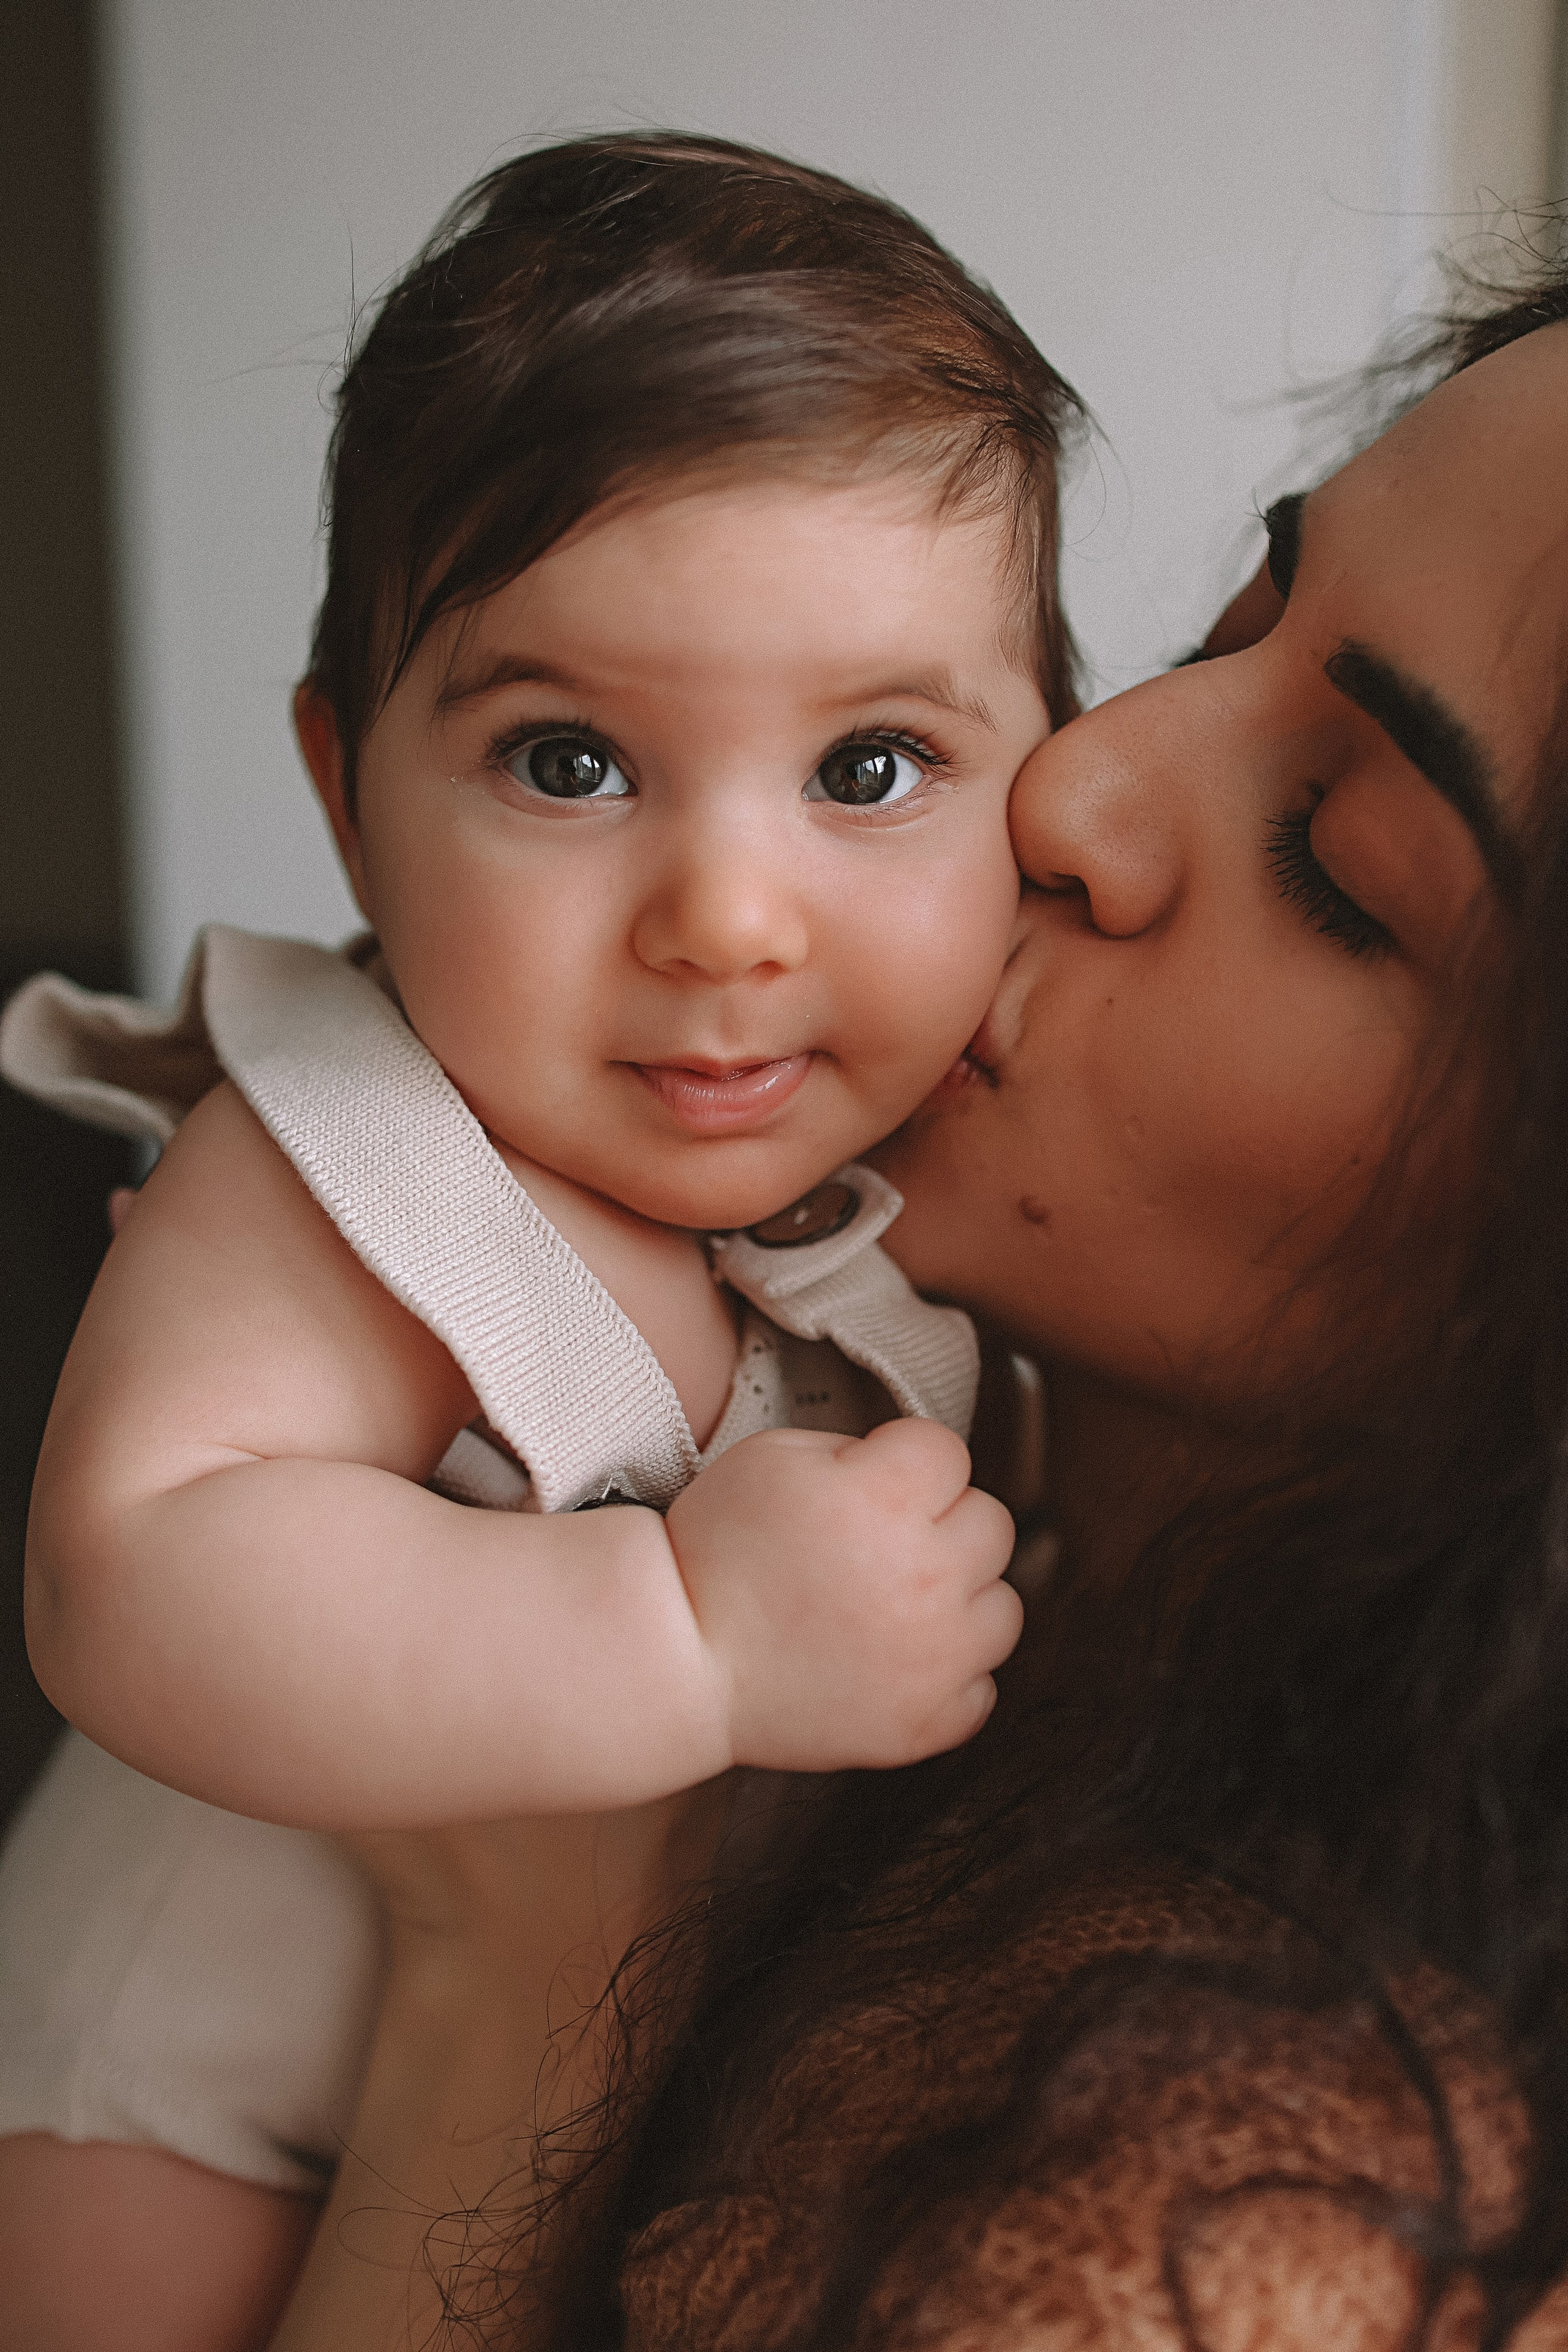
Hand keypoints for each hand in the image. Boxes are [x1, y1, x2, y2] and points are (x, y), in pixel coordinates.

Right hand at [665, 1419, 1020, 1772]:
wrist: (676, 1658)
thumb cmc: (714, 1552)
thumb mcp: (773, 1457)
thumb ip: (856, 1450)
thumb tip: (908, 1469)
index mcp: (886, 1498)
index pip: (950, 1453)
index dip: (907, 1461)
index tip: (872, 1482)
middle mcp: (925, 1575)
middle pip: (991, 1525)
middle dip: (942, 1523)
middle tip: (879, 1543)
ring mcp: (933, 1658)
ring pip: (1002, 1608)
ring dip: (960, 1600)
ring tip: (893, 1604)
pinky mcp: (923, 1723)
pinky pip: (981, 1689)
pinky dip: (948, 1676)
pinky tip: (893, 1660)